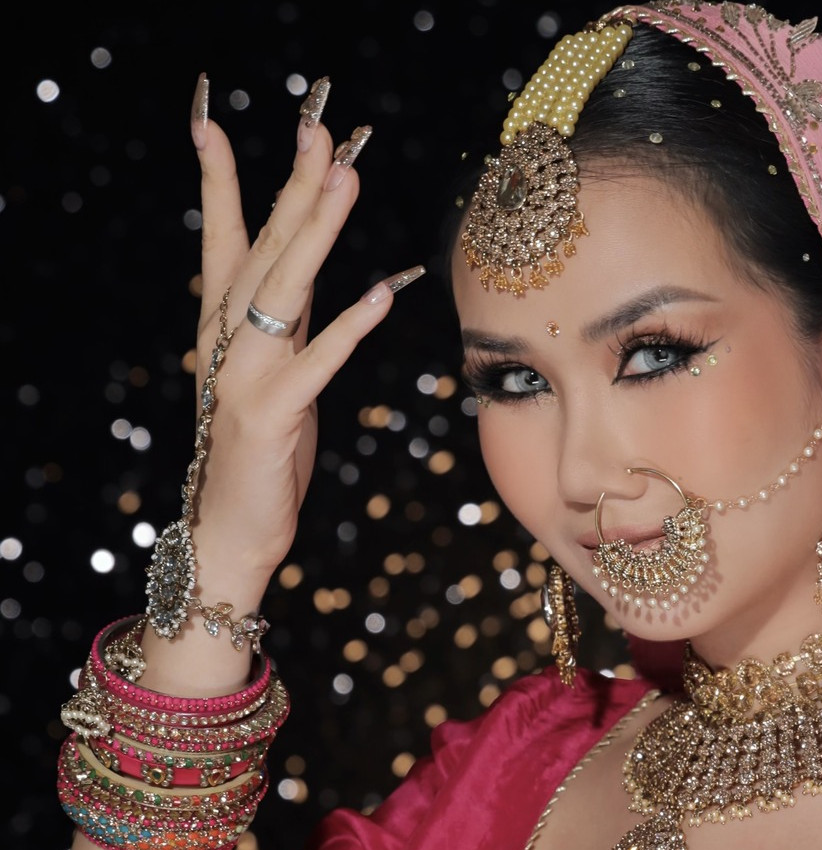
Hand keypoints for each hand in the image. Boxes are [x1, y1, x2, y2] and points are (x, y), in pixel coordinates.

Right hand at [182, 74, 421, 631]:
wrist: (234, 525)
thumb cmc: (263, 447)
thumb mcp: (282, 371)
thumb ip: (297, 322)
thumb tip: (325, 269)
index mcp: (228, 325)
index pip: (226, 238)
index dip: (224, 180)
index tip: (213, 122)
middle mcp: (229, 339)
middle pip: (267, 248)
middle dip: (293, 185)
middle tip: (316, 130)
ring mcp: (245, 374)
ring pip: (285, 289)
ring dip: (317, 233)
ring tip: (344, 181)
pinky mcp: (270, 413)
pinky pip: (315, 362)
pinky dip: (347, 327)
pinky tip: (380, 293)